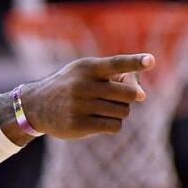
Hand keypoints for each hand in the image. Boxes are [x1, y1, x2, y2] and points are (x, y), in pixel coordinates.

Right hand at [8, 53, 154, 141]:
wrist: (36, 106)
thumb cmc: (71, 86)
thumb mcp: (87, 73)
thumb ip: (117, 77)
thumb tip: (142, 95)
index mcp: (87, 67)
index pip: (116, 64)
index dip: (135, 62)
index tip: (151, 61)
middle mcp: (83, 85)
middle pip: (129, 94)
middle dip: (129, 97)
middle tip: (116, 98)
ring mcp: (79, 106)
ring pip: (123, 111)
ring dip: (120, 112)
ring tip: (105, 109)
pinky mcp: (78, 125)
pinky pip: (113, 126)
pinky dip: (113, 125)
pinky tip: (101, 121)